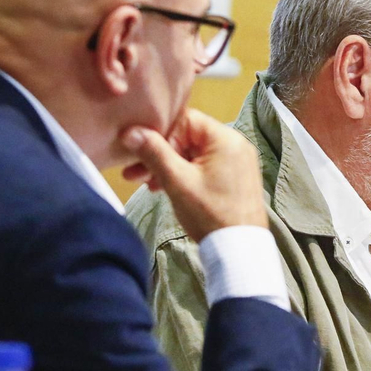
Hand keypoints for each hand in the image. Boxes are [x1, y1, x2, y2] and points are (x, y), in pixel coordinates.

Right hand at [120, 109, 268, 240]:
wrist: (239, 249)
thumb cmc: (210, 214)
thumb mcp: (177, 181)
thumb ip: (154, 153)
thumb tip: (131, 131)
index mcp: (225, 138)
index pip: (185, 120)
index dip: (160, 135)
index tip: (139, 151)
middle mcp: (234, 144)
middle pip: (188, 138)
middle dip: (159, 154)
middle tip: (133, 172)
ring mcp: (236, 162)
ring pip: (193, 154)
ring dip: (167, 167)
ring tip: (145, 184)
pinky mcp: (234, 178)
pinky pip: (203, 167)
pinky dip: (184, 175)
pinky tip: (163, 188)